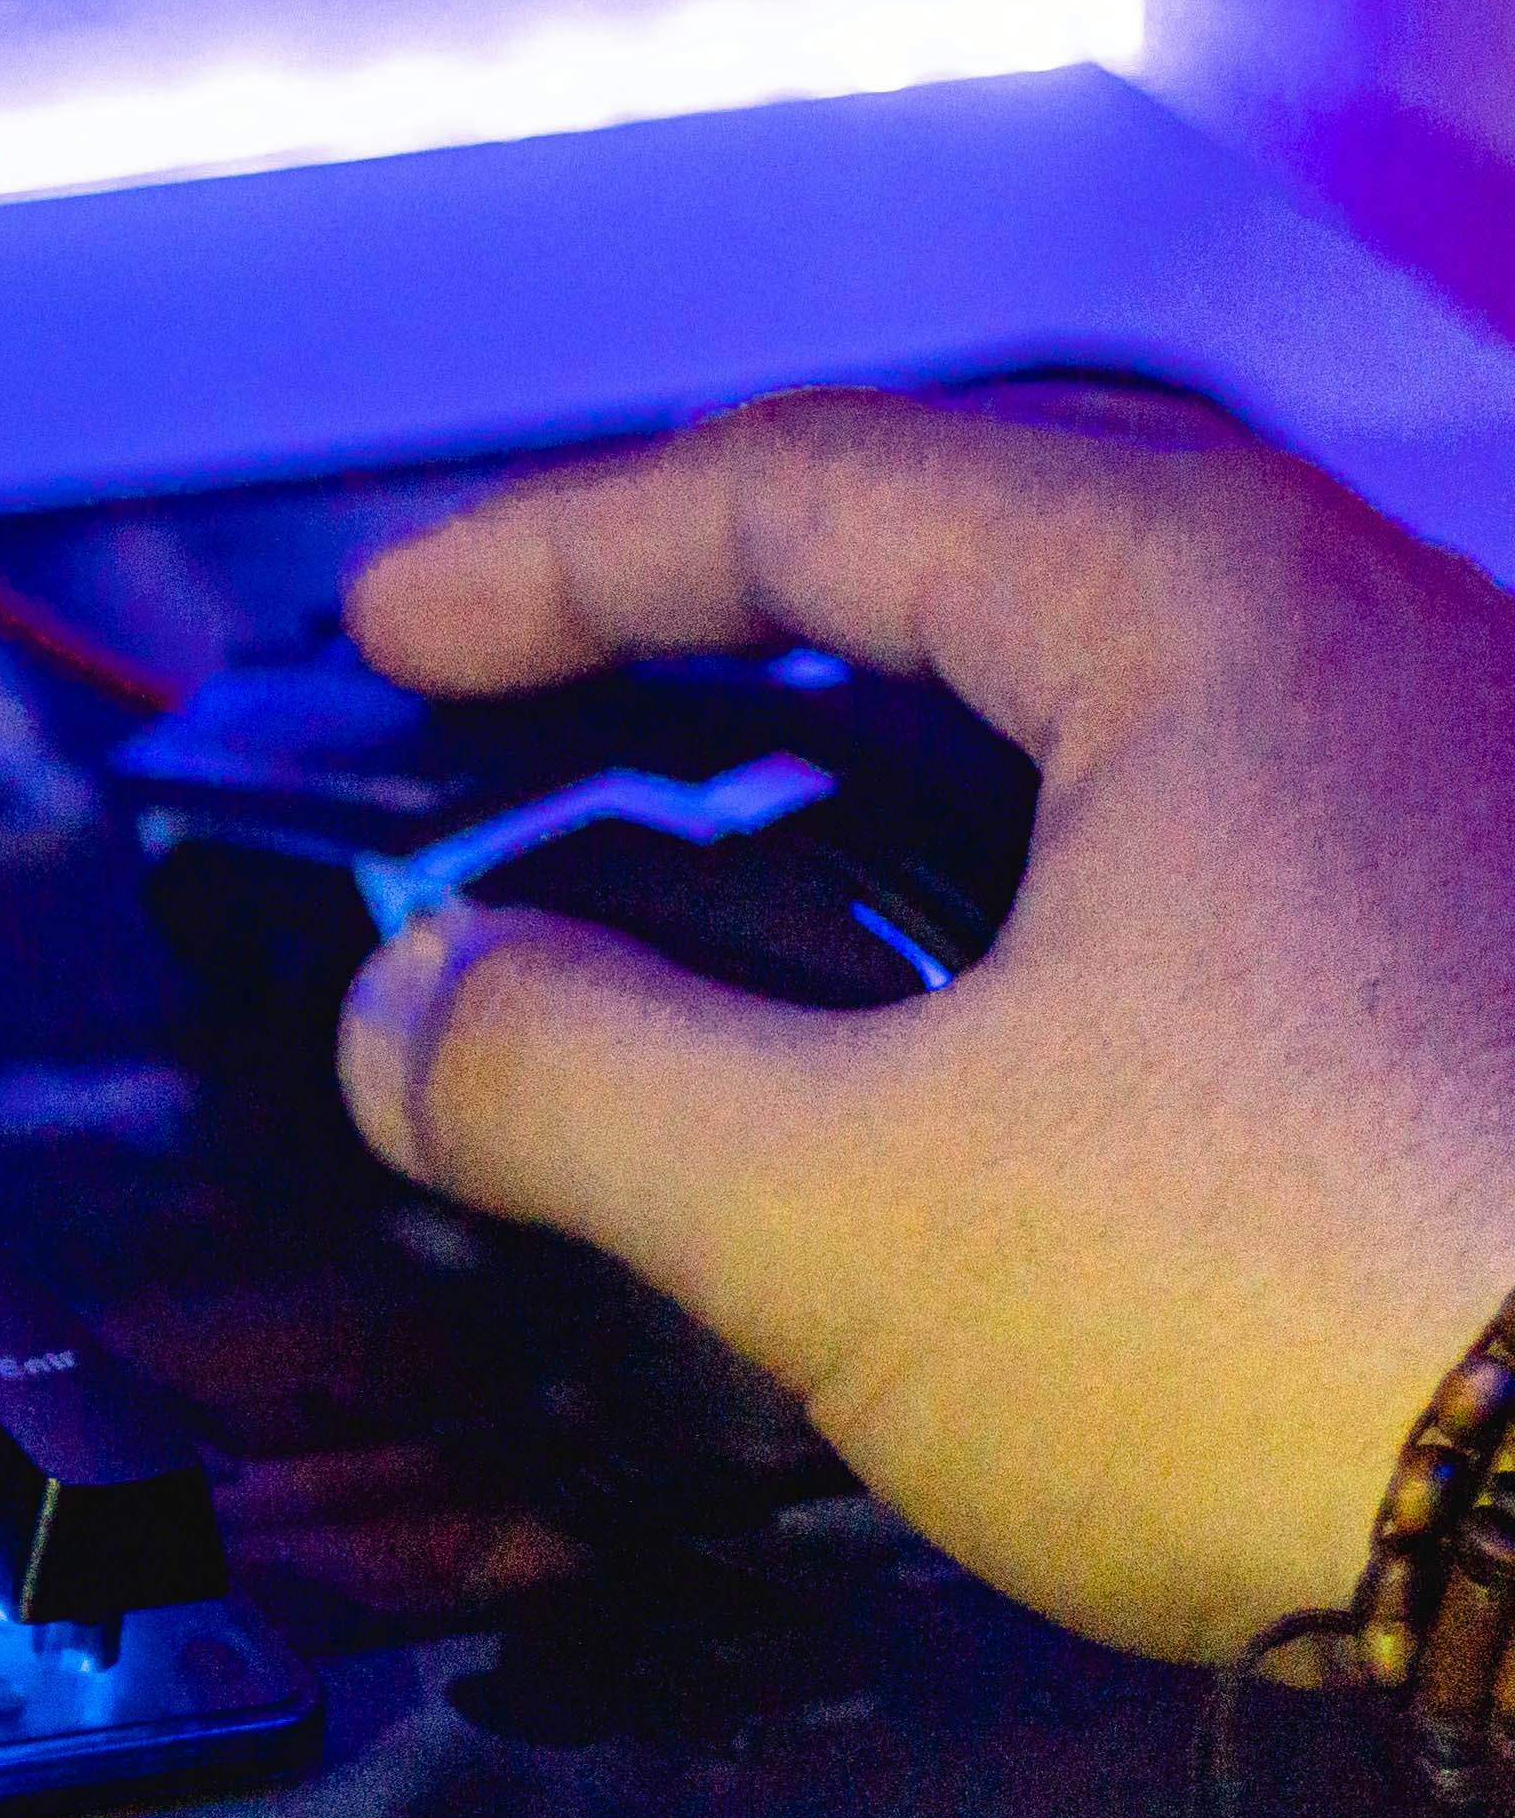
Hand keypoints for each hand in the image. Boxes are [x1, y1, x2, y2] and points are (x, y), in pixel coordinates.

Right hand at [338, 384, 1514, 1663]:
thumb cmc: (1359, 1330)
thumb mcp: (839, 1216)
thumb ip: (569, 1083)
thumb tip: (420, 1020)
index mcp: (1211, 619)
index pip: (803, 486)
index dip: (555, 553)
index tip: (412, 626)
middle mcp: (1387, 652)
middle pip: (992, 526)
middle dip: (746, 595)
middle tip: (568, 670)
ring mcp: (1481, 799)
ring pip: (1134, 675)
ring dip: (911, 728)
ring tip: (747, 835)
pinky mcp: (1505, 969)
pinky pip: (1236, 822)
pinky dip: (1050, 855)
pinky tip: (981, 998)